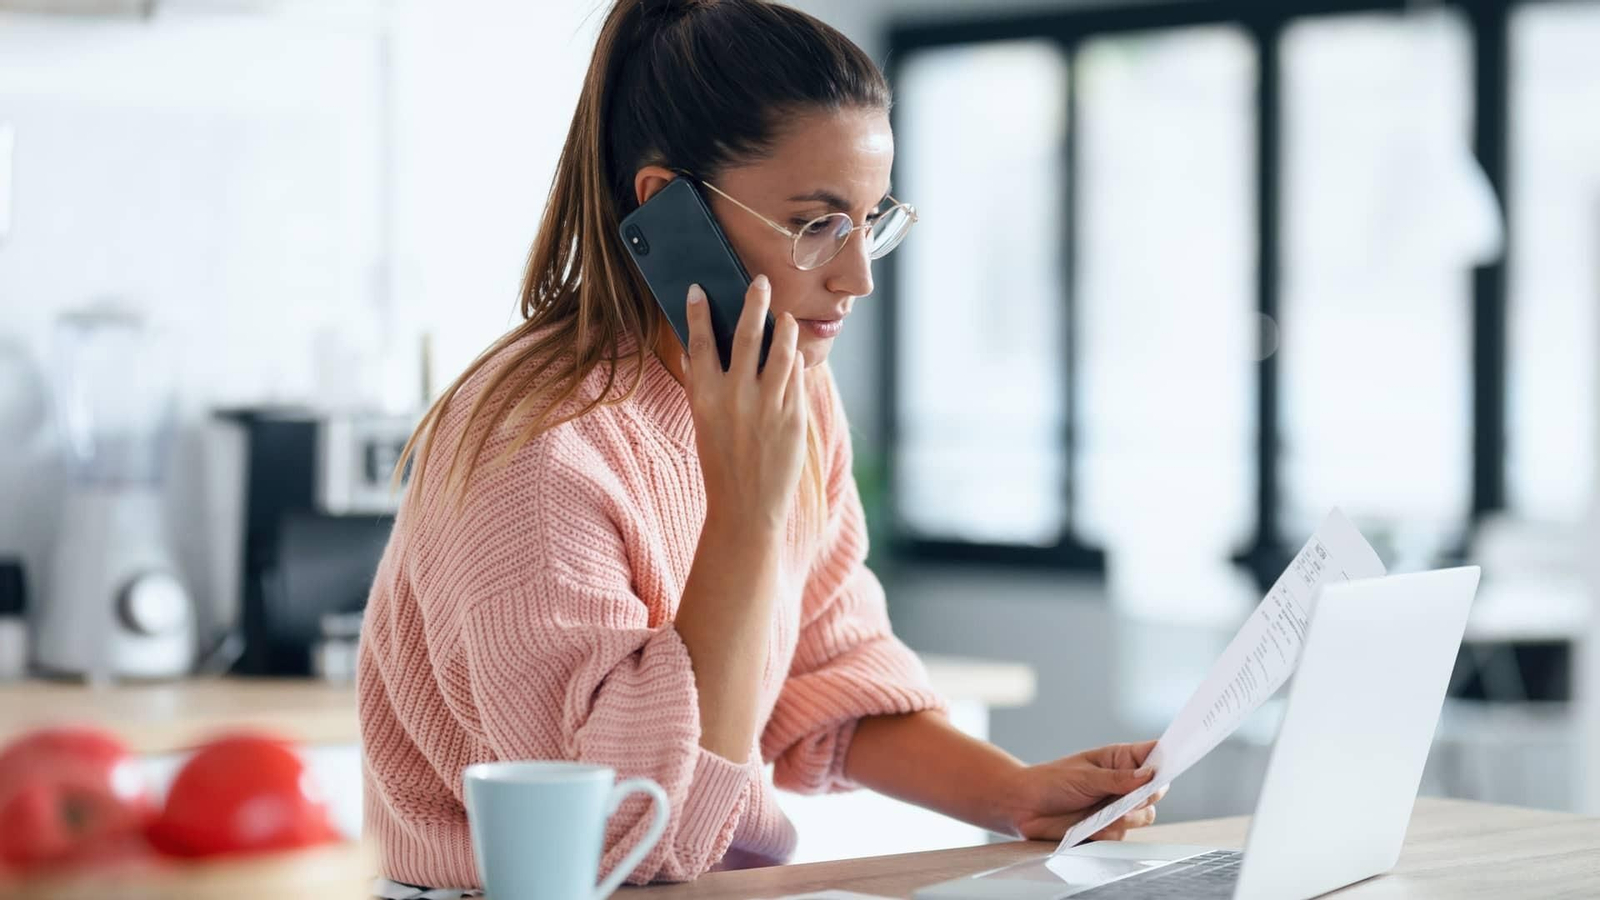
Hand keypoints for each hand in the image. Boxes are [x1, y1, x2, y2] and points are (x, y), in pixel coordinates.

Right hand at [681, 275, 806, 532]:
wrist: (746, 509)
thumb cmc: (722, 465)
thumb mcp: (704, 423)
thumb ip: (705, 387)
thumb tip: (700, 351)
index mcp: (706, 398)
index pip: (699, 343)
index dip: (698, 313)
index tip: (698, 290)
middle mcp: (737, 397)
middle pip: (747, 336)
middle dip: (754, 303)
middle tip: (760, 282)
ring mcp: (769, 405)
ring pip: (782, 351)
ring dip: (785, 328)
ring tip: (785, 318)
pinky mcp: (794, 416)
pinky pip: (798, 378)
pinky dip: (796, 364)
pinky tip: (794, 358)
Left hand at [1003, 740, 1167, 841]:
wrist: (1025, 807)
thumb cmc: (1051, 781)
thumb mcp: (1085, 776)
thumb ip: (1118, 779)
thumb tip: (1150, 774)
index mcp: (1119, 760)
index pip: (1152, 755)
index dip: (1168, 757)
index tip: (1179, 758)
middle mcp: (1123, 783)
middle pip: (1156, 791)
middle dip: (1147, 795)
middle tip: (1132, 797)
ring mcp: (1117, 807)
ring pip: (1144, 815)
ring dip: (1130, 816)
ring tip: (1108, 814)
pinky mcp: (1108, 828)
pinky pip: (1123, 834)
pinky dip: (1111, 831)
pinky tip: (1094, 826)